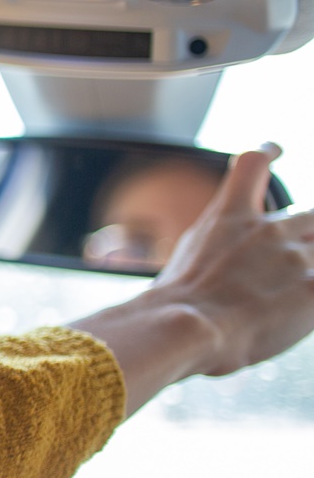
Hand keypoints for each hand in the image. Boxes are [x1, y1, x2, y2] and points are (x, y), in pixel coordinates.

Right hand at [154, 144, 313, 373]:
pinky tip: (305, 305)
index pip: (252, 165)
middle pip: (310, 215)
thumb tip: (221, 252)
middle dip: (308, 237)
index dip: (267, 153)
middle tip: (296, 258)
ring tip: (290, 290)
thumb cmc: (176, 303)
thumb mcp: (186, 257)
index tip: (275, 150)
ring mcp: (295, 257)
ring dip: (310, 267)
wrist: (188, 327)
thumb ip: (216, 242)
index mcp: (230, 217)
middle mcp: (268, 230)